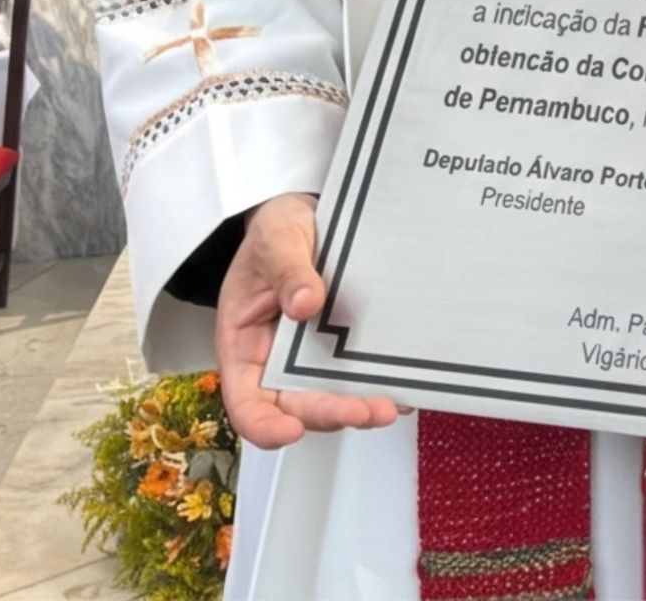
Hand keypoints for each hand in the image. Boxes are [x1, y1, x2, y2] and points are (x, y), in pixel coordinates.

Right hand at [216, 192, 401, 446]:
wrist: (306, 213)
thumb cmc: (277, 229)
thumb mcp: (275, 239)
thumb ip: (287, 270)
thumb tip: (306, 305)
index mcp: (243, 344)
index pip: (245, 402)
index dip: (264, 425)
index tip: (291, 432)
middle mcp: (275, 360)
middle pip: (296, 406)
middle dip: (330, 415)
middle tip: (367, 410)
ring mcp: (310, 356)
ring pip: (330, 396)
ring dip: (359, 407)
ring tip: (391, 405)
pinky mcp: (342, 344)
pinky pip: (357, 371)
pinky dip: (377, 382)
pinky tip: (403, 384)